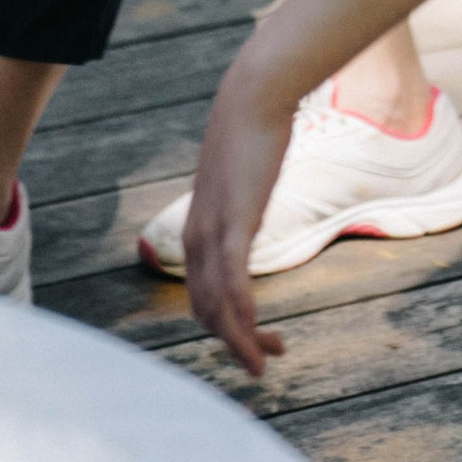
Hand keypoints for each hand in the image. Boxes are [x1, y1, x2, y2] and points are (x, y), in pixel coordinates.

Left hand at [180, 63, 296, 378]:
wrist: (253, 97)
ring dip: (239, 341)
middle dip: (234, 344)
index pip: (202, 297)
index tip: (254, 340)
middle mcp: (196, 239)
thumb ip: (241, 202)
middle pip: (206, 312)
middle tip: (263, 364)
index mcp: (198, 232)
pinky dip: (242, 315)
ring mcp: (212, 232)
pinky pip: (233, 282)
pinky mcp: (233, 222)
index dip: (224, 327)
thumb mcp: (242, 180)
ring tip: (264, 363)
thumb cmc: (252, 132)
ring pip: (218, 306)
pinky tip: (257, 334)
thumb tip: (251, 207)